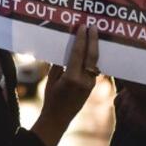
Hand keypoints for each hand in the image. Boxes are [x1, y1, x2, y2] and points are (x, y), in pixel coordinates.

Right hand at [32, 25, 99, 145]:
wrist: (59, 118)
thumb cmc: (51, 98)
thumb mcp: (52, 79)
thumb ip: (60, 64)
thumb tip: (67, 50)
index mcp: (72, 78)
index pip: (79, 54)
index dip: (81, 39)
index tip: (83, 27)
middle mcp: (84, 81)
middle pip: (92, 56)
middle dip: (93, 40)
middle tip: (93, 26)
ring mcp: (90, 84)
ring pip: (95, 62)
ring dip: (94, 48)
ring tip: (93, 35)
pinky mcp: (92, 86)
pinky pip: (94, 69)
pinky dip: (92, 58)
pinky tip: (91, 51)